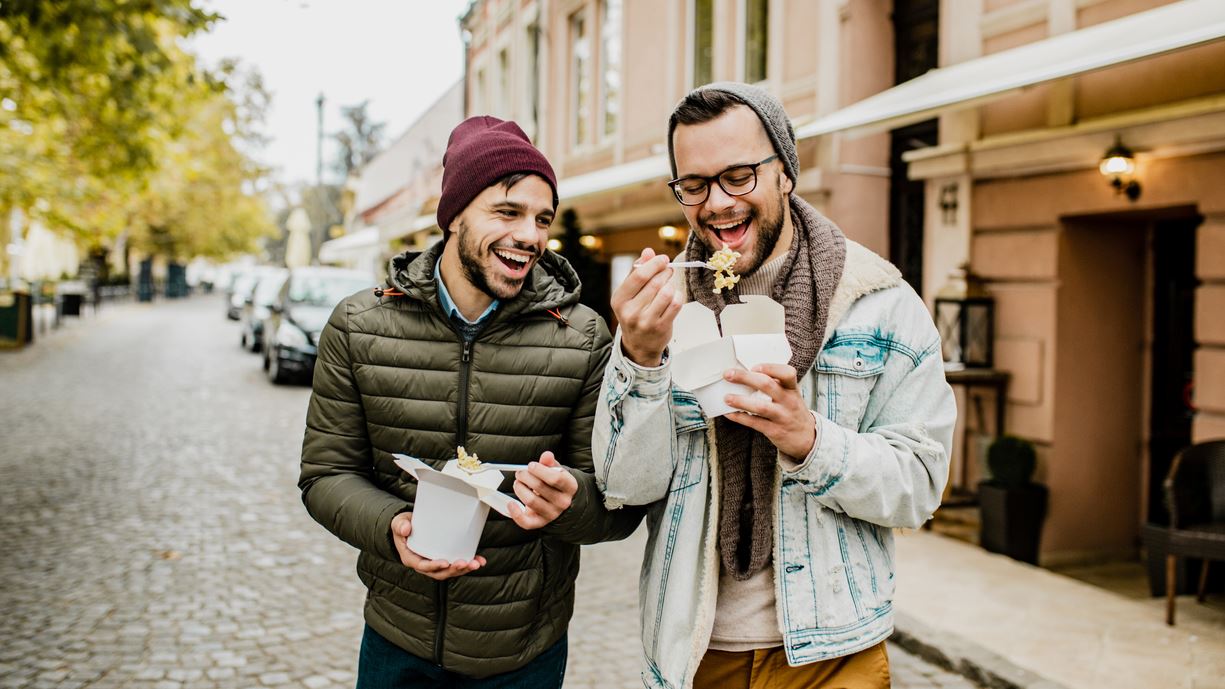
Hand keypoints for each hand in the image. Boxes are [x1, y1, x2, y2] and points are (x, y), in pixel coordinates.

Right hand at [390, 512, 485, 579]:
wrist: (408, 526)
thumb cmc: (403, 525)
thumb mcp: (398, 523)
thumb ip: (400, 525)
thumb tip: (405, 529)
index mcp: (411, 558)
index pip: (424, 566)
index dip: (435, 566)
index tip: (446, 563)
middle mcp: (424, 564)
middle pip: (440, 572)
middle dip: (454, 570)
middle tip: (466, 563)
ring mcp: (435, 563)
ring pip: (450, 571)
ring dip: (464, 569)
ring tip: (476, 563)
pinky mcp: (444, 558)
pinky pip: (456, 564)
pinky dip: (468, 564)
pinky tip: (480, 561)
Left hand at [508, 451, 578, 529]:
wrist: (559, 503)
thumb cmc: (556, 484)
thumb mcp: (556, 471)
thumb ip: (550, 463)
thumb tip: (546, 455)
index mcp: (570, 487)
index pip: (556, 478)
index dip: (540, 470)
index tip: (531, 465)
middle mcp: (563, 502)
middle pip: (540, 487)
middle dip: (525, 476)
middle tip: (520, 473)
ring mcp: (552, 514)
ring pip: (531, 501)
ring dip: (519, 489)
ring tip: (517, 483)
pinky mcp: (540, 522)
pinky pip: (526, 522)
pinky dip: (515, 513)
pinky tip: (511, 503)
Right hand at [610, 248, 683, 366]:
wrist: (639, 345)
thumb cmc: (635, 313)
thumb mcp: (629, 293)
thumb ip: (636, 271)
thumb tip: (648, 251)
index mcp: (619, 299)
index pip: (638, 275)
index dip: (654, 264)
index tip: (663, 259)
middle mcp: (630, 312)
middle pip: (654, 283)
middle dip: (665, 272)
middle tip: (669, 269)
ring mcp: (646, 321)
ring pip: (667, 293)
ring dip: (672, 284)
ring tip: (670, 283)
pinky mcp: (661, 328)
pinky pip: (676, 304)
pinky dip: (679, 296)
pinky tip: (676, 295)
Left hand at [723, 363, 816, 459]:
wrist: (808, 439)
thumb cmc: (793, 412)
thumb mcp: (790, 396)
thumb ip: (775, 386)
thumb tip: (745, 375)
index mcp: (792, 389)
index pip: (788, 373)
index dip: (770, 368)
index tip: (754, 367)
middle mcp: (788, 401)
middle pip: (767, 385)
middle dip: (745, 378)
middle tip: (728, 374)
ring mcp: (782, 417)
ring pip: (760, 407)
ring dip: (741, 401)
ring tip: (726, 397)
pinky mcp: (775, 431)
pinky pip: (755, 423)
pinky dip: (740, 417)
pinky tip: (729, 413)